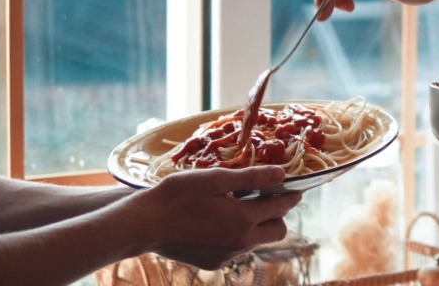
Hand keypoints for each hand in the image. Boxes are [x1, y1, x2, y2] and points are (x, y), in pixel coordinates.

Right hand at [134, 166, 302, 269]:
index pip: (282, 207)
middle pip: (277, 231)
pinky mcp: (213, 263)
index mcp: (243, 220)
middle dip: (277, 214)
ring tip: (240, 206)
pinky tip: (220, 222)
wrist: (144, 224)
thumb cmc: (178, 195)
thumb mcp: (215, 178)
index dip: (290, 195)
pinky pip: (236, 250)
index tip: (294, 188)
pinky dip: (237, 236)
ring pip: (257, 241)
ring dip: (257, 225)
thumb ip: (252, 177)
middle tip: (266, 197)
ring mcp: (226, 256)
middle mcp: (240, 243)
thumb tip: (281, 175)